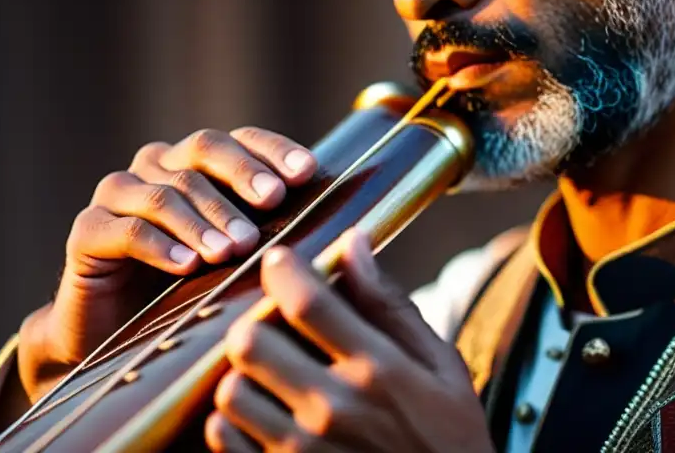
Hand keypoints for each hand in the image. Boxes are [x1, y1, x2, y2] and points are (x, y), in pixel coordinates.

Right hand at [15, 126, 316, 402]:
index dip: (275, 150)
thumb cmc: (192, 294)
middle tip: (273, 201)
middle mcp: (160, 165)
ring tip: (233, 249)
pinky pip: (127, 229)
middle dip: (243, 175)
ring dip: (205, 218)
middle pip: (205, 148)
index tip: (307, 173)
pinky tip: (187, 266)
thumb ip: (278, 236)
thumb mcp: (240, 262)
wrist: (118, 339)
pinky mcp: (89, 232)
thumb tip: (349, 231)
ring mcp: (121, 194)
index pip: (243, 140)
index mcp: (201, 164)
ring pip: (168, 190)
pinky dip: (161, 245)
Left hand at [205, 229, 494, 452]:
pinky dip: (232, 418)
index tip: (281, 260)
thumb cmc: (449, 436)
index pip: (307, 302)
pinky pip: (224, 437)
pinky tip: (261, 409)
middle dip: (256, 320)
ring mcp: (304, 452)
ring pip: (231, 389)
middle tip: (272, 322)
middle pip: (252, 342)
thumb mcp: (440, 366)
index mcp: (378, 370)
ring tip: (268, 371)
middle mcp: (334, 409)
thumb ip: (390, 304)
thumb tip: (354, 243)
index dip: (282, 270)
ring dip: (244, 371)